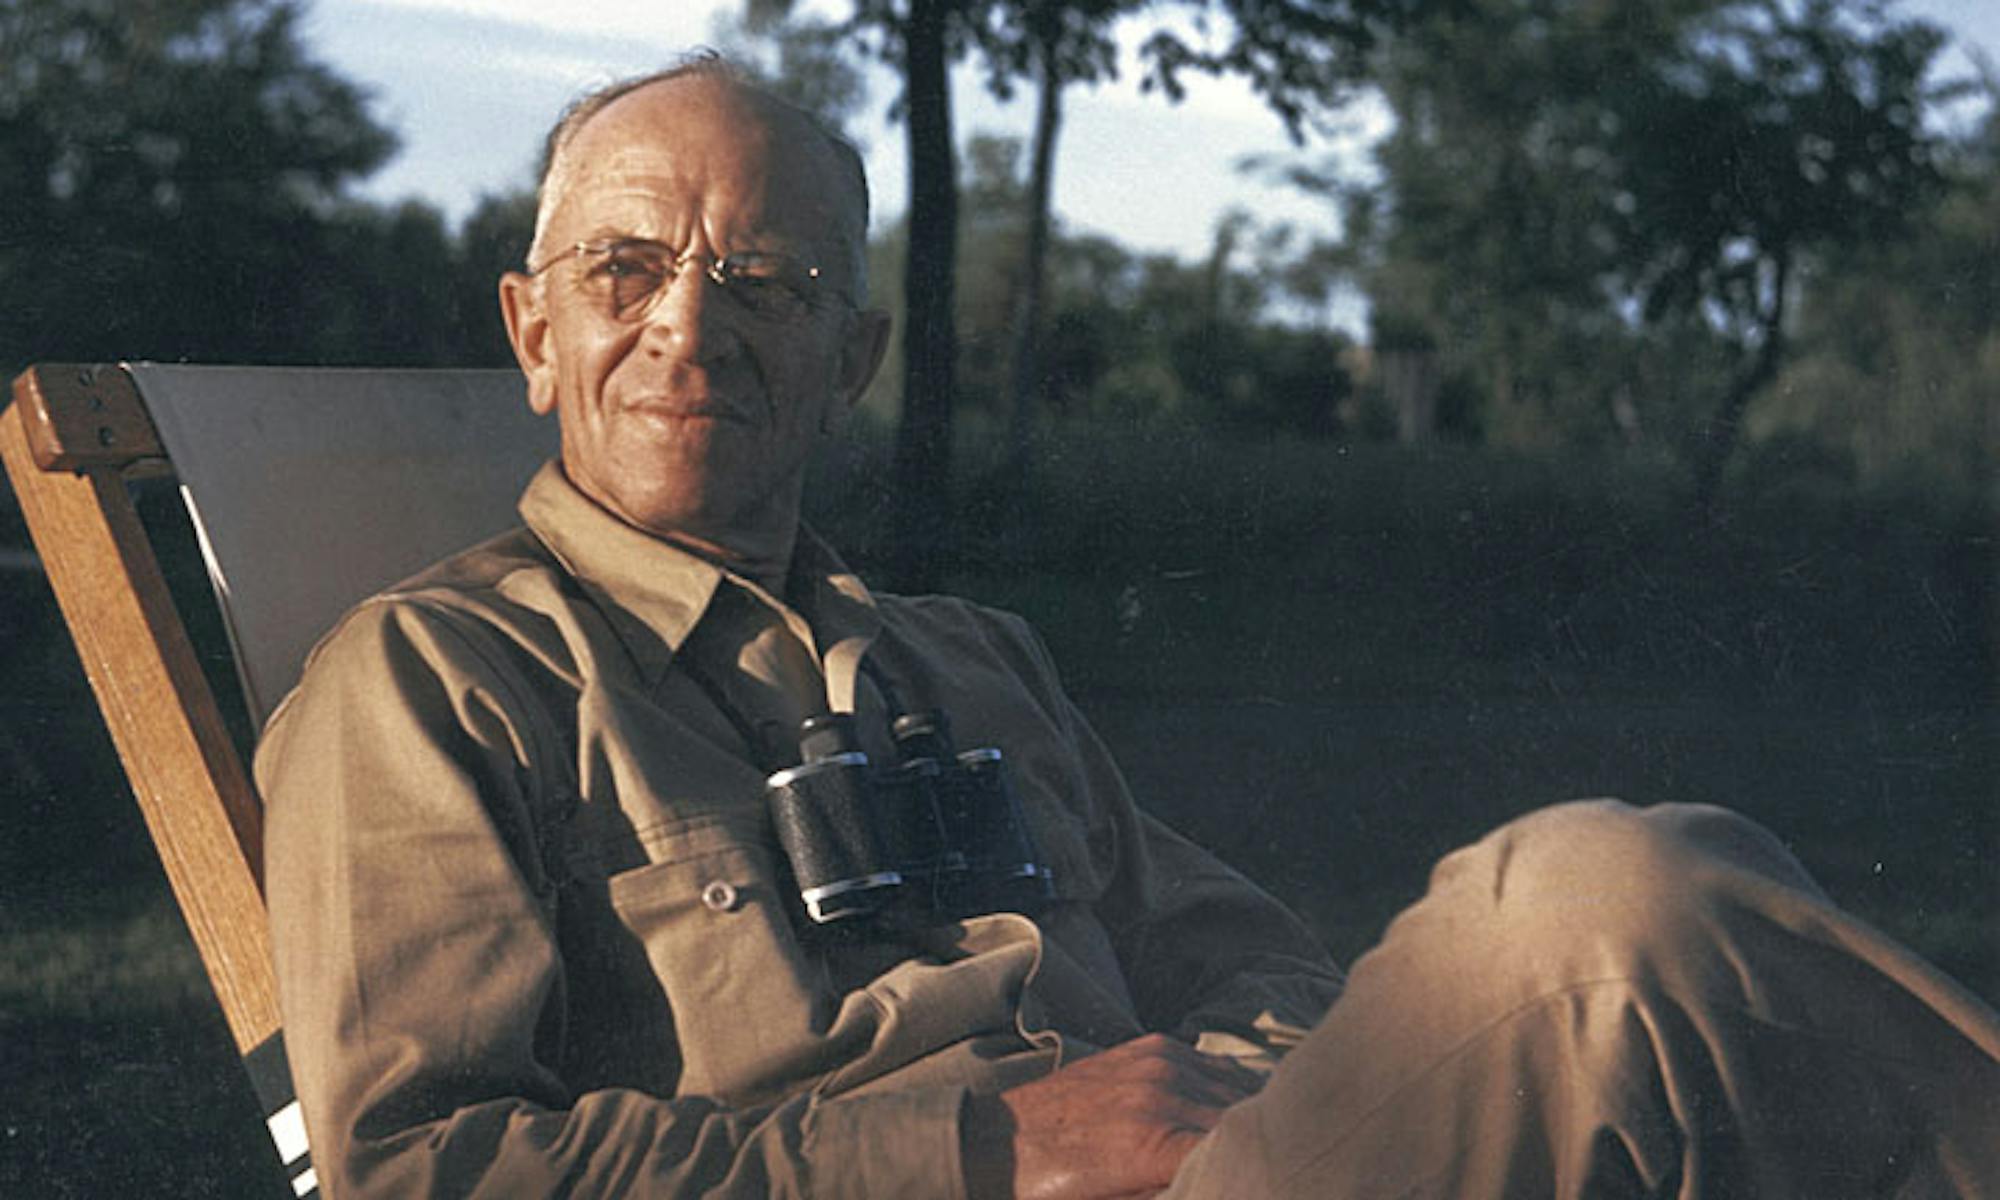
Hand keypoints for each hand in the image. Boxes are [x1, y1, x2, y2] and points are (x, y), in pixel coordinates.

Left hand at [963, 1033, 1264, 1199]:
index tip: (1271, 1180)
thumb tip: (1207, 1185)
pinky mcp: (1153, 1046)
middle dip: (1258, 1147)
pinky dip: (1226, 1088)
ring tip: (1263, 1141)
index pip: (1234, 1154)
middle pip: (1241, 1122)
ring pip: (1234, 1090)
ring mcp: (1158, 1063)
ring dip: (1249, 1115)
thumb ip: (1166, 1193)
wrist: (999, 1137)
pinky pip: (1211, 1065)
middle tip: (1278, 1166)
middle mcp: (1161, 1094)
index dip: (1256, 1172)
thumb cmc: (1050, 1190)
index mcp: (1151, 1144)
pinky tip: (1230, 1111)